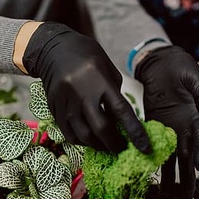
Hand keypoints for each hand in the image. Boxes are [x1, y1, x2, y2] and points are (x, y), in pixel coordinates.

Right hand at [22, 22, 150, 153]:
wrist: (54, 49)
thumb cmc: (88, 58)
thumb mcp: (108, 70)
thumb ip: (115, 95)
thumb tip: (122, 123)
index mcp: (100, 80)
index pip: (121, 111)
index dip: (134, 132)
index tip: (144, 147)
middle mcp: (82, 92)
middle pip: (101, 128)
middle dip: (114, 144)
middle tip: (122, 149)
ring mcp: (66, 102)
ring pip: (83, 135)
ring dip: (98, 146)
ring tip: (106, 146)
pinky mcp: (54, 108)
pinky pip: (69, 134)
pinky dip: (82, 142)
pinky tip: (90, 140)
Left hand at [135, 46, 198, 197]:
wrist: (160, 62)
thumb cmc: (182, 67)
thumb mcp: (197, 79)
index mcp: (198, 118)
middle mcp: (184, 128)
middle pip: (187, 157)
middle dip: (187, 177)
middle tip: (186, 197)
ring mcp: (169, 130)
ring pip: (171, 158)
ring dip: (170, 177)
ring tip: (169, 197)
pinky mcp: (153, 128)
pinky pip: (154, 148)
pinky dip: (153, 162)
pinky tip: (150, 177)